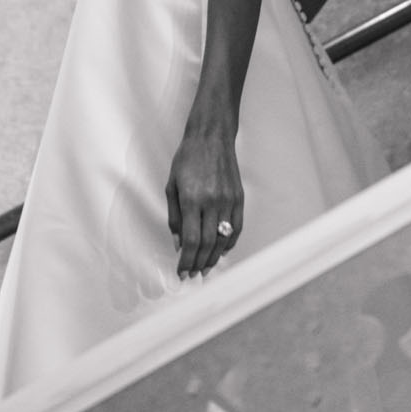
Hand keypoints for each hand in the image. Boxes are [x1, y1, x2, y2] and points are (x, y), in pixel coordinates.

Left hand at [164, 122, 243, 278]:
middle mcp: (212, 202)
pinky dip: (230, 243)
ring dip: (213, 257)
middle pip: (207, 243)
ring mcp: (228, 200)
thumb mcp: (172, 185)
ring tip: (205, 268)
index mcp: (192, 199)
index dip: (186, 260)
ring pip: (223, 239)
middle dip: (199, 263)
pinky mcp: (239, 198)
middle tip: (193, 274)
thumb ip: (174, 217)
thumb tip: (178, 245)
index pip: (190, 240)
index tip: (182, 272)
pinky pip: (236, 227)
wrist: (211, 137)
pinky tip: (221, 251)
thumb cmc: (187, 159)